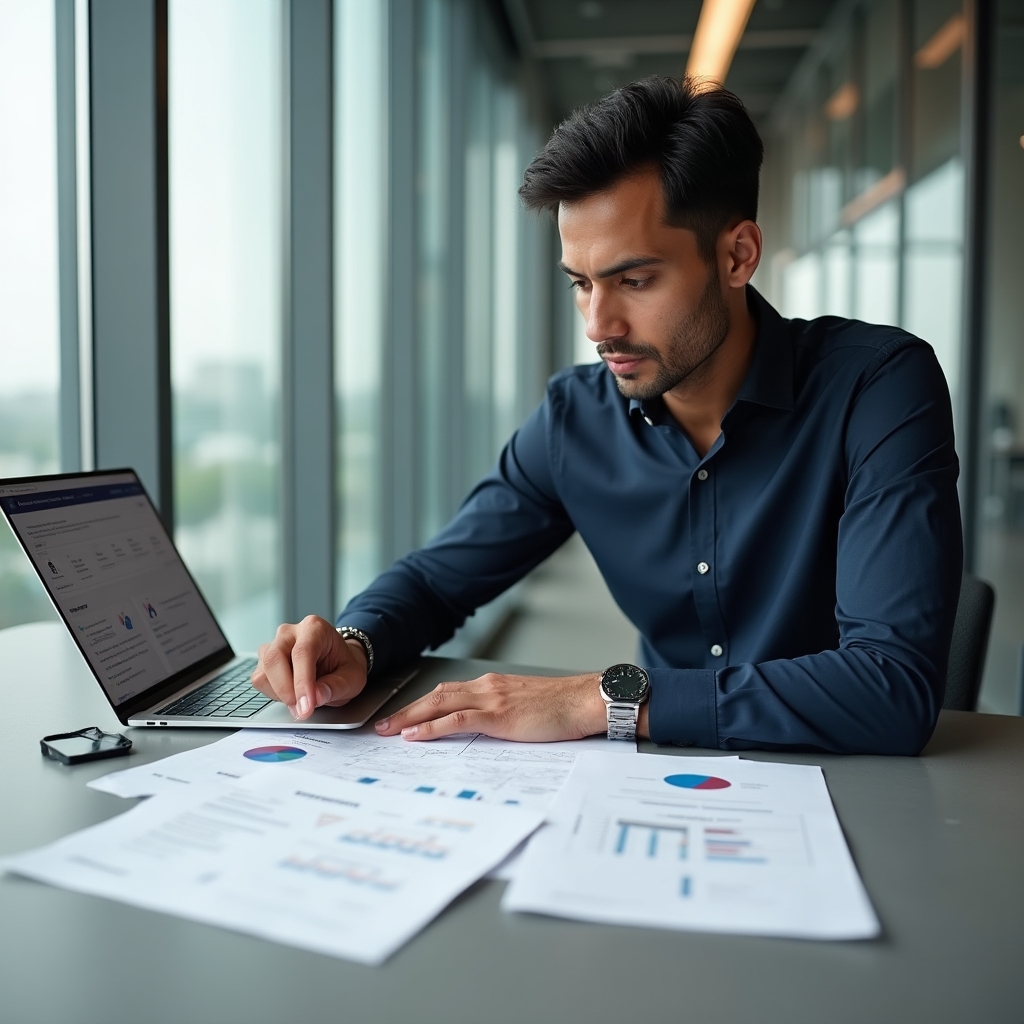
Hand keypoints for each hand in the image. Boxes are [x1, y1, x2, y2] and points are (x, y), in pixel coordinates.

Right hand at [251, 615, 367, 720]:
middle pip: (274, 659)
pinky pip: (260, 680)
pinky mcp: (264, 660)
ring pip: (263, 671)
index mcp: (315, 628)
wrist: (337, 662)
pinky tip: (292, 693)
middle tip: (302, 710)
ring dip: (280, 693)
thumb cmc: (344, 666)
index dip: (302, 682)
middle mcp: (290, 632)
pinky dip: (273, 693)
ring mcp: (274, 644)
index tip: (306, 706)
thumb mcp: (353, 678)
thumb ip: (336, 687)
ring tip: (302, 699)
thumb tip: (315, 697)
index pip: (302, 653)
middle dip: (286, 690)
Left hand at [373, 671, 631, 742]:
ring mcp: (491, 699)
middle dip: (406, 710)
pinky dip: (431, 726)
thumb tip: (486, 731)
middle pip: (436, 696)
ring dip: (410, 717)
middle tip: (382, 726)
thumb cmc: (564, 707)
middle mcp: (487, 687)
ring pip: (439, 704)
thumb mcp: (527, 708)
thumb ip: (503, 715)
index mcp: (493, 685)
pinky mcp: (498, 715)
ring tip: (388, 731)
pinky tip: (415, 735)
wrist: (585, 700)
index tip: (404, 716)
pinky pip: (456, 720)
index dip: (423, 704)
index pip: (449, 693)